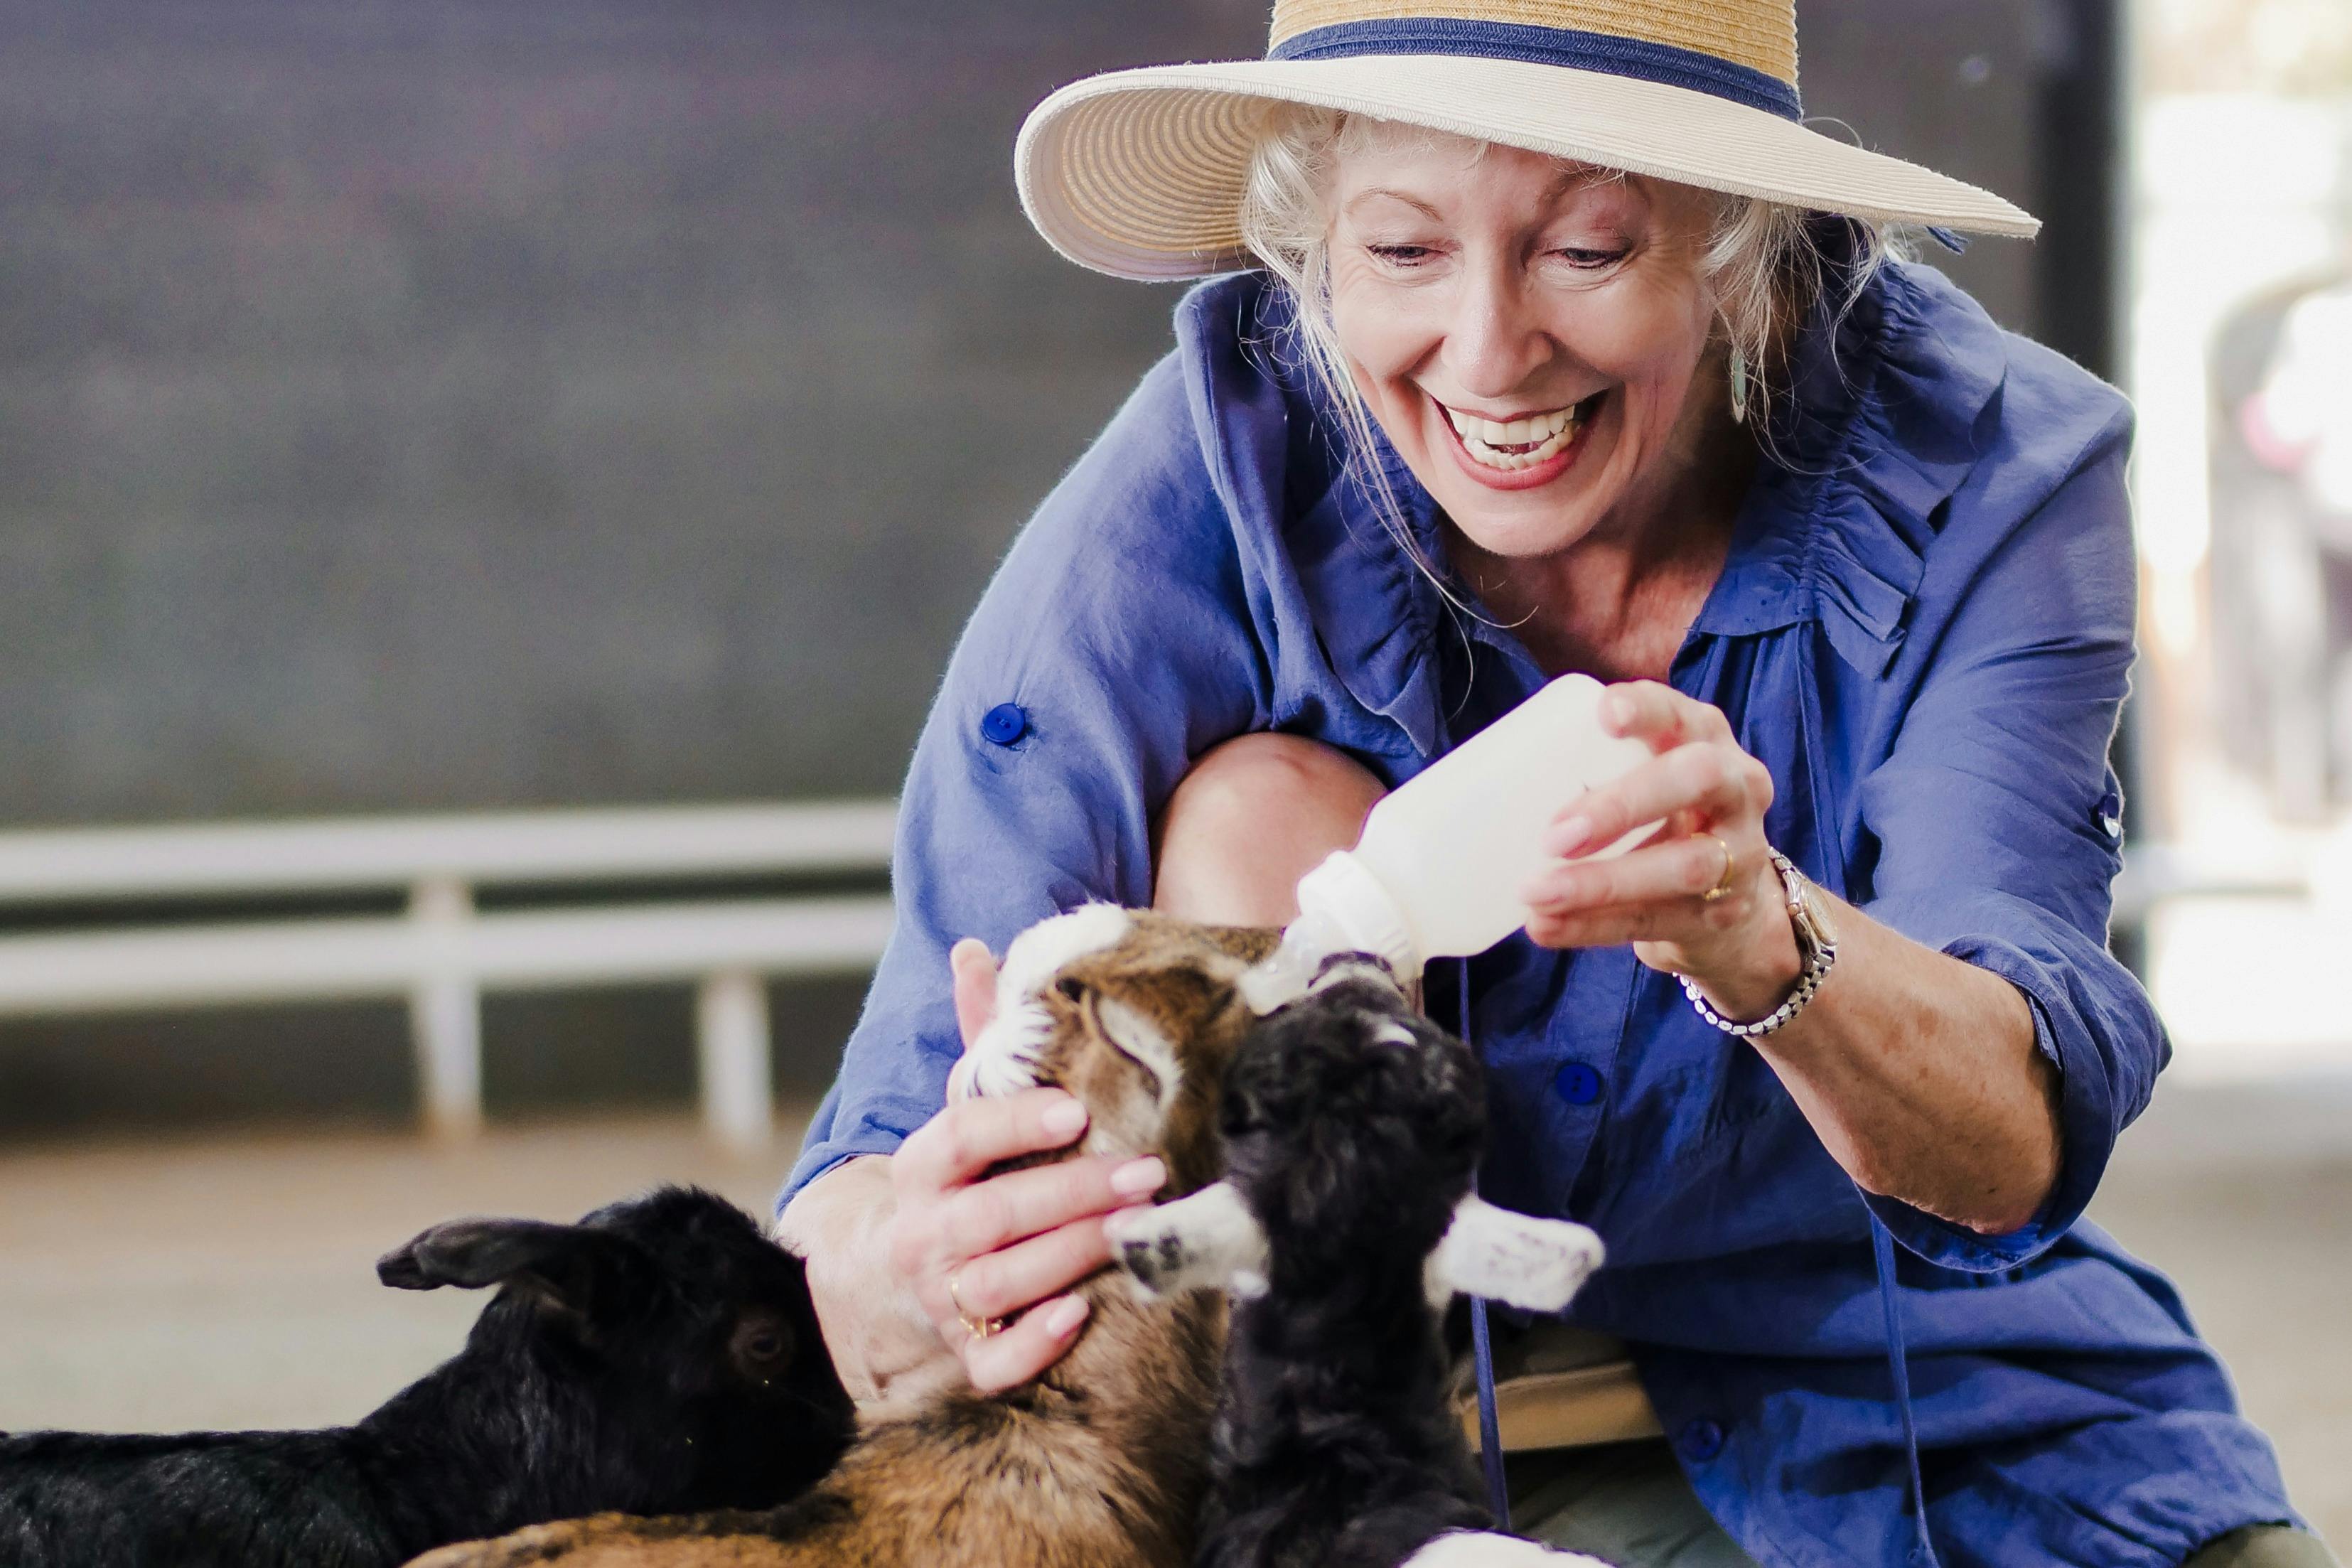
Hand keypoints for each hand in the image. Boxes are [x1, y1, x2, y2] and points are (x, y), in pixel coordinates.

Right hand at [882, 937, 1169, 1391]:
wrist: (890, 1279)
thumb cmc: (955, 1182)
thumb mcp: (959, 1112)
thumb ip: (978, 1039)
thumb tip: (974, 951)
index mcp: (918, 1168)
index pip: (958, 1137)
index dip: (1013, 1122)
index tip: (1076, 1111)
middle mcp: (920, 1234)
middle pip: (989, 1215)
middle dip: (1070, 1194)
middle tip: (1147, 1172)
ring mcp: (938, 1299)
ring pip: (996, 1284)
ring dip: (1070, 1257)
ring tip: (1135, 1229)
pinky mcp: (962, 1354)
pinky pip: (991, 1362)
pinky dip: (1031, 1346)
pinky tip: (1080, 1314)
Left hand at [1519, 682, 1801, 1020]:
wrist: (1729, 904)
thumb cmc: (1659, 816)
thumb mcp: (1641, 776)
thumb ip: (1590, 767)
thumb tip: (1480, 778)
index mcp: (1702, 737)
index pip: (1680, 712)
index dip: (1646, 709)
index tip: (1604, 716)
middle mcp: (1735, 784)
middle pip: (1695, 779)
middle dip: (1623, 804)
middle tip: (1556, 835)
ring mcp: (1739, 852)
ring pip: (1683, 865)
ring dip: (1602, 882)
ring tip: (1536, 893)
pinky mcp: (1723, 912)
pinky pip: (1657, 919)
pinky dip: (1595, 925)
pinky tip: (1547, 926)